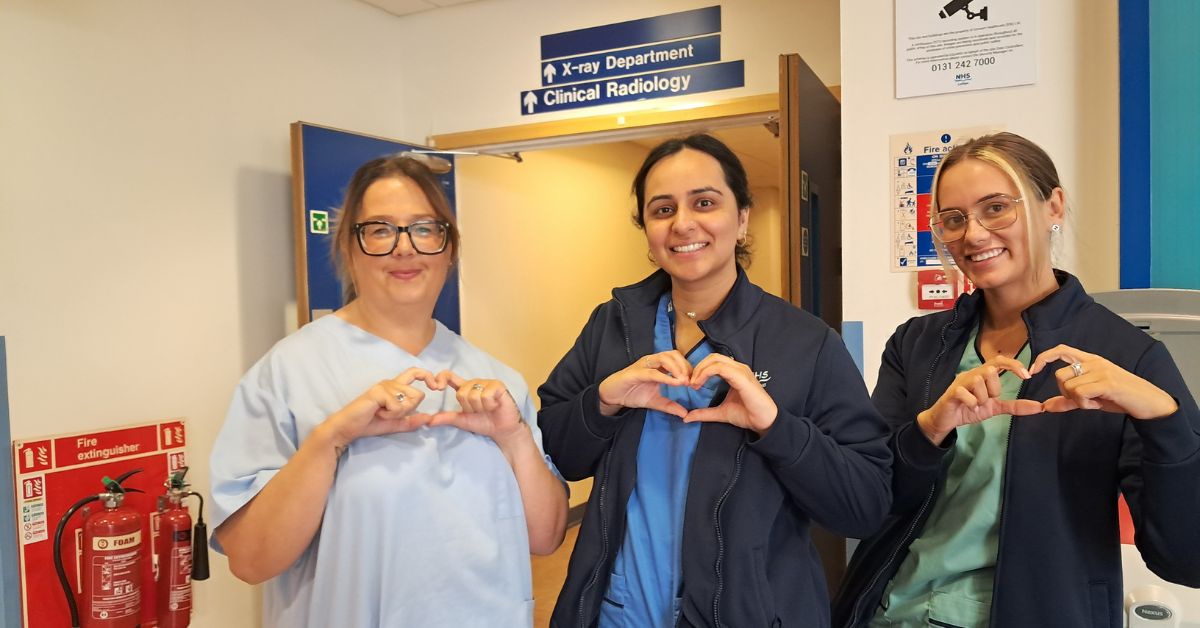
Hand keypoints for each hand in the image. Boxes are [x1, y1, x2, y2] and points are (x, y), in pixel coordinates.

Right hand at [324, 367, 436, 448]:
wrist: (348, 428)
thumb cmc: (369, 423)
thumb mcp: (395, 423)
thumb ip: (411, 421)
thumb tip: (429, 418)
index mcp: (395, 387)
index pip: (415, 372)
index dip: (428, 376)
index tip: (436, 387)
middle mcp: (391, 382)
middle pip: (418, 394)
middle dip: (410, 409)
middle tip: (391, 414)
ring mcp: (384, 385)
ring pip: (409, 401)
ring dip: (398, 413)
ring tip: (382, 413)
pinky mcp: (378, 392)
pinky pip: (397, 405)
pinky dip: (390, 414)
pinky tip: (377, 413)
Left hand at [427, 371, 526, 444]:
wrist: (502, 430)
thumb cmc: (483, 423)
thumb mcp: (461, 421)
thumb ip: (446, 418)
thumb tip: (428, 421)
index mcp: (464, 388)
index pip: (449, 376)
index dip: (441, 378)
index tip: (437, 387)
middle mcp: (475, 383)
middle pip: (461, 392)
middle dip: (469, 407)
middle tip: (479, 411)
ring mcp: (486, 383)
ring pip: (473, 395)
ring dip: (480, 408)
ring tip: (487, 409)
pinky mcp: (497, 385)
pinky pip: (485, 395)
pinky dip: (489, 405)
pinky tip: (495, 406)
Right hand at [597, 351, 690, 417]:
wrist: (612, 395)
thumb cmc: (632, 393)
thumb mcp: (655, 401)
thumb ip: (670, 406)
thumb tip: (685, 414)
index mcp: (658, 365)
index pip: (677, 359)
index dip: (688, 368)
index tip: (695, 382)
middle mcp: (652, 361)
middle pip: (673, 354)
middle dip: (685, 366)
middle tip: (692, 381)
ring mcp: (644, 365)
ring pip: (664, 358)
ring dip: (677, 368)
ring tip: (684, 381)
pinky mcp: (636, 372)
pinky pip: (653, 372)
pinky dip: (666, 377)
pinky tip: (675, 383)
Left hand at [682, 354, 777, 434]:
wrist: (763, 422)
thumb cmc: (747, 414)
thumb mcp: (720, 413)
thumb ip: (704, 413)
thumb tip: (686, 418)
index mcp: (734, 373)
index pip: (713, 361)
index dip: (699, 370)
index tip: (691, 384)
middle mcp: (738, 368)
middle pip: (712, 357)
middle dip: (697, 368)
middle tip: (690, 383)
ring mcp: (740, 371)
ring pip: (714, 360)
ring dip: (700, 370)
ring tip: (694, 384)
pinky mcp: (741, 377)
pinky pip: (720, 368)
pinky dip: (706, 373)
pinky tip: (699, 384)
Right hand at [918, 356, 1042, 444]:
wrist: (946, 420)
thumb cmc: (969, 409)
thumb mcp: (995, 408)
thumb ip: (1015, 406)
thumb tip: (1039, 407)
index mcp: (983, 375)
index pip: (1000, 360)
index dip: (1014, 365)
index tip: (1027, 376)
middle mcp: (972, 374)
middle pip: (991, 370)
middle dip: (994, 389)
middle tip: (988, 400)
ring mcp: (961, 381)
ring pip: (979, 381)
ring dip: (982, 398)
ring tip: (976, 405)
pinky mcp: (952, 391)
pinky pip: (967, 393)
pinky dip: (972, 403)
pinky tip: (969, 408)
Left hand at [1030, 344, 1177, 419]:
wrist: (1149, 402)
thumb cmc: (1119, 398)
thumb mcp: (1091, 398)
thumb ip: (1068, 400)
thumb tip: (1045, 407)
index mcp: (1090, 360)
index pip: (1061, 350)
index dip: (1043, 358)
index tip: (1032, 371)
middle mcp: (1094, 362)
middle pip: (1059, 374)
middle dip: (1064, 392)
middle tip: (1083, 400)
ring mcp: (1101, 371)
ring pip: (1069, 386)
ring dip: (1077, 400)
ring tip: (1094, 401)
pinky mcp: (1107, 382)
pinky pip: (1079, 393)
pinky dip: (1084, 404)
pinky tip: (1097, 404)